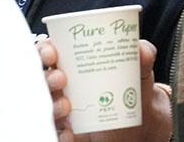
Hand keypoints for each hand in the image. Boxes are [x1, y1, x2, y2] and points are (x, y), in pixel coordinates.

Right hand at [37, 38, 172, 141]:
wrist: (140, 122)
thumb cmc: (131, 89)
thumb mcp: (139, 73)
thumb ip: (142, 59)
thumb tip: (143, 49)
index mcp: (74, 64)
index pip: (49, 52)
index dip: (44, 50)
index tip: (52, 51)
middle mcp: (63, 86)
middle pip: (41, 78)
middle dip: (47, 77)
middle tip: (61, 78)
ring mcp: (63, 110)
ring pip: (45, 106)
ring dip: (53, 104)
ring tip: (67, 105)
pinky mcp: (68, 131)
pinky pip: (56, 133)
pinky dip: (60, 134)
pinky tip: (69, 133)